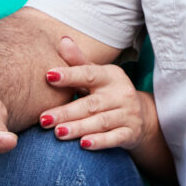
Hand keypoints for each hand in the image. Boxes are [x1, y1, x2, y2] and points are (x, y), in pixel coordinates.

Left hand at [40, 37, 156, 151]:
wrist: (141, 115)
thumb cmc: (108, 92)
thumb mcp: (97, 75)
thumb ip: (78, 61)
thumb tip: (63, 40)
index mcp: (111, 76)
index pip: (89, 74)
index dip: (70, 75)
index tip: (49, 76)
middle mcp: (121, 93)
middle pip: (91, 103)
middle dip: (67, 112)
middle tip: (44, 119)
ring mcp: (128, 114)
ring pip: (101, 121)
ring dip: (79, 128)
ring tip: (58, 133)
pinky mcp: (131, 133)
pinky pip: (115, 138)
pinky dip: (100, 142)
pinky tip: (84, 145)